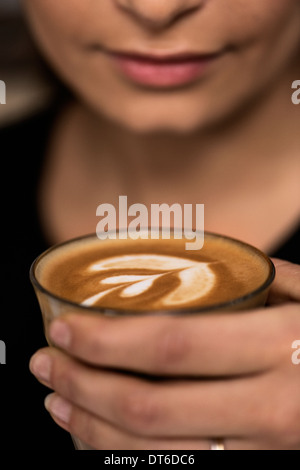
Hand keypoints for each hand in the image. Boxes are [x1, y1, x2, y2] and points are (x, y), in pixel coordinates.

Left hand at [29, 259, 299, 449]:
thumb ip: (257, 280)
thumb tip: (193, 264)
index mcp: (285, 351)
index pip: (172, 347)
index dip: (108, 341)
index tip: (64, 328)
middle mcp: (274, 412)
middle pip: (151, 409)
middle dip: (84, 387)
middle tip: (47, 365)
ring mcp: (269, 456)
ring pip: (157, 457)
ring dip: (93, 431)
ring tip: (60, 402)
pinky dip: (128, 461)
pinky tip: (100, 438)